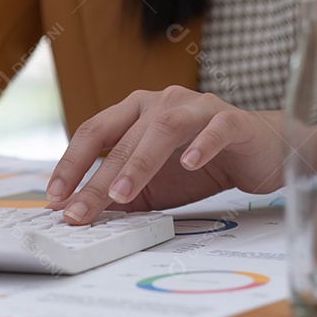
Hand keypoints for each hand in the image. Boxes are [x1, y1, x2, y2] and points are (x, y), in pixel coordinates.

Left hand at [46, 86, 285, 223]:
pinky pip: (214, 128)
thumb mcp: (153, 186)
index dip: (71, 163)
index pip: (94, 132)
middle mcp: (161, 102)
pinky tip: (190, 165)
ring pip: (162, 129)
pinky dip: (201, 145)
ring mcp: (197, 107)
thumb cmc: (201, 166)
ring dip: (139, 162)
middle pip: (123, 139)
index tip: (54, 196)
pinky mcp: (232, 120)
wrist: (261, 154)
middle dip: (98, 179)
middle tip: (81, 213)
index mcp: (135, 113)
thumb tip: (76, 214)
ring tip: (123, 194)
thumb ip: (118, 194)